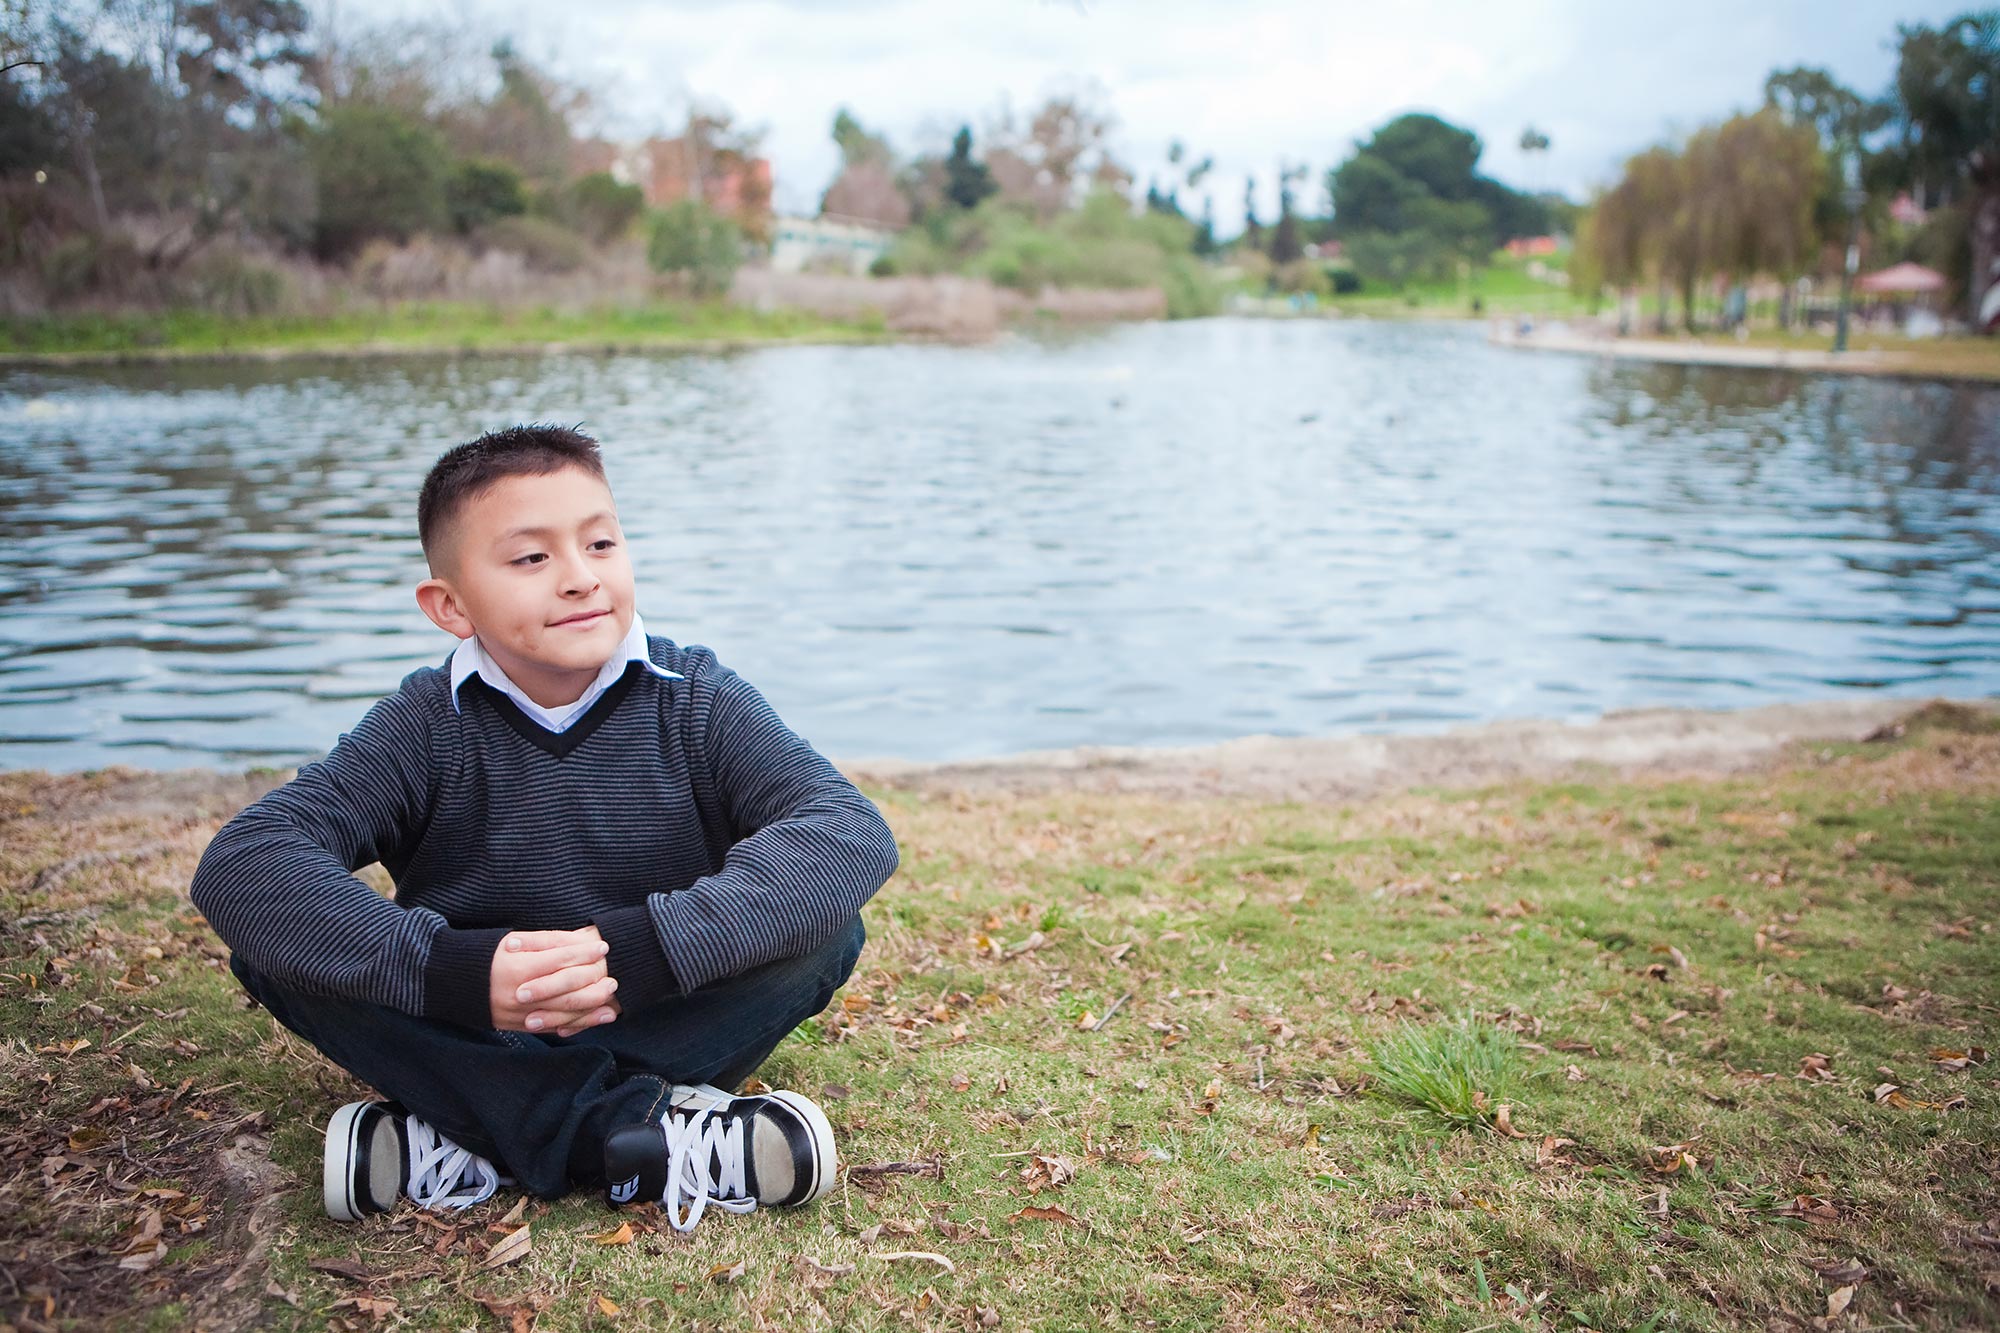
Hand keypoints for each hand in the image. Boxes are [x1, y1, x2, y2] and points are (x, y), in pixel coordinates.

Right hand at [488, 927, 618, 1034]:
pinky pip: (551, 1028)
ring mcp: (520, 1015)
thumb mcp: (512, 941)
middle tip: (614, 977)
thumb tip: (578, 940)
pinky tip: (591, 1021)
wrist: (453, 983)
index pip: (560, 961)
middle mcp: (521, 996)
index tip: (603, 946)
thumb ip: (546, 941)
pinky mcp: (519, 1026)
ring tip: (611, 1003)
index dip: (584, 953)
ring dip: (590, 1010)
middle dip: (593, 985)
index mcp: (520, 970)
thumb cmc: (486, 956)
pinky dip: (573, 1025)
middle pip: (566, 993)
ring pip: (562, 1015)